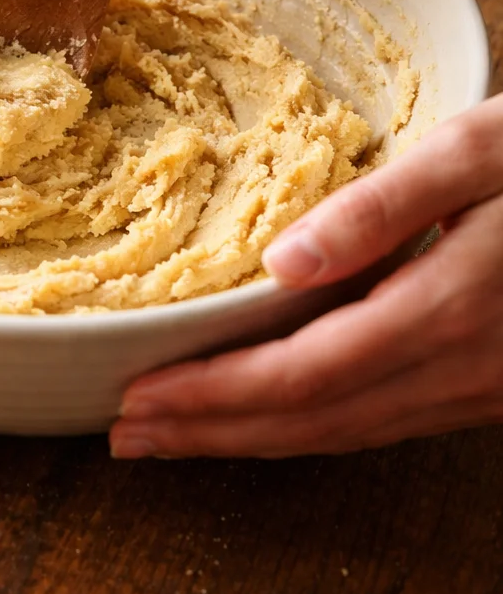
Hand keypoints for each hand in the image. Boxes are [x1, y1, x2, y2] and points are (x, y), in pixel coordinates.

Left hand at [109, 96, 502, 458]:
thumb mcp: (479, 151)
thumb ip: (380, 207)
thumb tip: (279, 263)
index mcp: (443, 308)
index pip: (298, 376)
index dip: (211, 398)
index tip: (136, 402)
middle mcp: (458, 368)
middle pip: (311, 423)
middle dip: (211, 435)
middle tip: (126, 440)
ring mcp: (480, 388)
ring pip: (347, 435)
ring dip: (254, 442)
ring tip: (177, 438)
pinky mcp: (491, 385)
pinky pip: (383, 423)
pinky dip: (312, 428)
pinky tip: (277, 417)